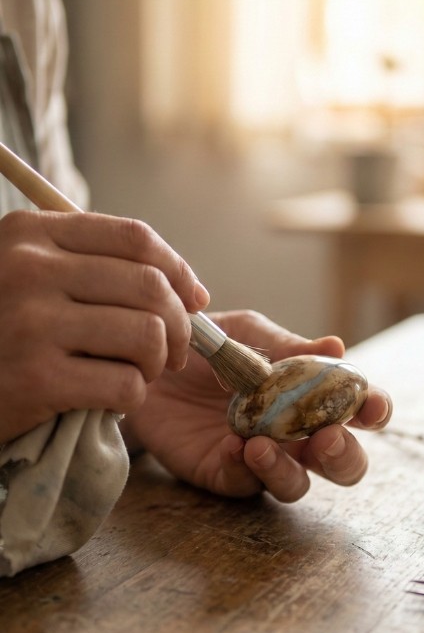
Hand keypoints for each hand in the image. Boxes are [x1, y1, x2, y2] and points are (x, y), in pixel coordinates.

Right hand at [0, 210, 208, 442]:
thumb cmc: (1, 331)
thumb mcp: (27, 276)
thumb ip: (91, 266)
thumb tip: (187, 287)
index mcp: (30, 233)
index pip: (134, 238)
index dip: (178, 269)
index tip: (195, 298)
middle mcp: (29, 269)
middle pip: (149, 287)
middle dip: (180, 325)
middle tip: (173, 351)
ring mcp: (31, 323)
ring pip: (147, 335)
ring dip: (157, 362)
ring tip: (139, 373)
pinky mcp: (35, 378)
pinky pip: (126, 384)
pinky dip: (133, 396)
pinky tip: (113, 398)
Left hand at [124, 310, 391, 502]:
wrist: (148, 359)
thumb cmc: (208, 345)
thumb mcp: (247, 333)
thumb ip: (286, 346)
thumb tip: (336, 344)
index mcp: (312, 395)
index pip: (357, 409)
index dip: (373, 410)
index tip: (373, 406)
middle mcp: (294, 433)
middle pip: (340, 463)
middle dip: (343, 456)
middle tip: (327, 438)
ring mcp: (261, 458)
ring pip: (295, 486)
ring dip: (287, 469)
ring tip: (261, 443)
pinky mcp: (222, 474)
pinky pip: (244, 485)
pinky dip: (244, 470)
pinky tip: (233, 446)